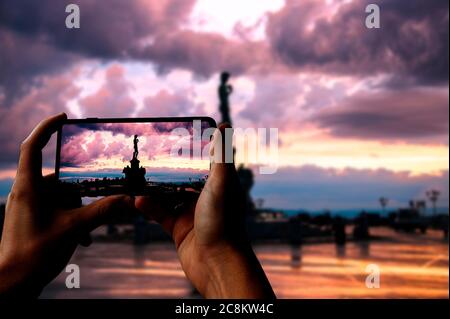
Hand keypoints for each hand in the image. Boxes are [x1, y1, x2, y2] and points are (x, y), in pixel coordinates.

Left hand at [0, 113, 134, 296]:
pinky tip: (81, 239)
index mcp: (28, 188)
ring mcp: (27, 206)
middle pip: (59, 179)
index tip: (64, 117)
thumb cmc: (34, 255)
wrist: (12, 284)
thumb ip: (103, 211)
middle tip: (94, 208)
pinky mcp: (31, 218)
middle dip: (79, 194)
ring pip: (60, 198)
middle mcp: (25, 193)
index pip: (33, 147)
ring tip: (85, 234)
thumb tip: (129, 200)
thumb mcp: (73, 229)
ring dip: (77, 212)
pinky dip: (69, 220)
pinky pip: (55, 210)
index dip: (46, 128)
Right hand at [135, 124, 274, 297]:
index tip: (174, 136)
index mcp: (218, 184)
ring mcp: (191, 213)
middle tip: (147, 155)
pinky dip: (148, 207)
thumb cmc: (223, 221)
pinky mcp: (179, 229)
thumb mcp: (221, 183)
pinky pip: (160, 214)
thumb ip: (221, 155)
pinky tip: (136, 200)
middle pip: (182, 177)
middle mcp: (205, 197)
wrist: (216, 263)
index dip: (191, 149)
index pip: (203, 160)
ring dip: (152, 188)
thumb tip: (225, 124)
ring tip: (136, 176)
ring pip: (167, 195)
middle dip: (166, 168)